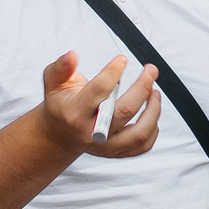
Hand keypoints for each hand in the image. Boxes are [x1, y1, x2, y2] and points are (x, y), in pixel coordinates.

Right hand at [35, 51, 161, 159]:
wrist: (60, 136)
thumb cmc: (61, 106)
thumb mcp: (54, 83)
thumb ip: (61, 68)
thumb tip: (72, 55)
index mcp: (75, 113)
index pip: (100, 90)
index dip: (114, 71)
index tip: (123, 59)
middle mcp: (91, 133)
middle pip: (124, 110)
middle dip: (142, 86)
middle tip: (150, 70)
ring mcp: (106, 147)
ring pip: (139, 133)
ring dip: (153, 110)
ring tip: (155, 92)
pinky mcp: (117, 153)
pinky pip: (143, 146)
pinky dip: (153, 129)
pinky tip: (151, 113)